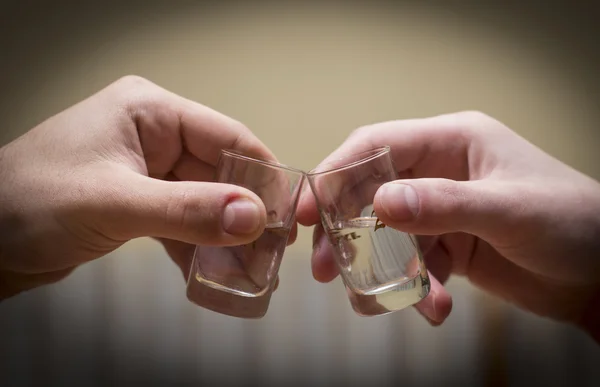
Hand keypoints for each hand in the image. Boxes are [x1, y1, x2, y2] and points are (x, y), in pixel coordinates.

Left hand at [0, 75, 292, 299]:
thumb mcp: (115, 204)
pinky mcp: (139, 201)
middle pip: (220, 172)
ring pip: (204, 200)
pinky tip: (215, 272)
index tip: (287, 216)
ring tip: (253, 269)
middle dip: (245, 214)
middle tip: (272, 253)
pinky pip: (183, 221)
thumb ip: (187, 210)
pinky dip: (199, 246)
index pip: (226, 136)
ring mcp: (146, 170)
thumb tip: (254, 218)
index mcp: (149, 111)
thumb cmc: (30, 204)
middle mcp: (152, 134)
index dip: (261, 176)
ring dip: (226, 235)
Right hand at [297, 111, 599, 340]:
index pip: (376, 145)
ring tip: (377, 305)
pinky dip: (415, 290)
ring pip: (387, 236)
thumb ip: (443, 204)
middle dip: (347, 232)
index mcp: (451, 141)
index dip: (336, 174)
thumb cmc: (574, 224)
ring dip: (381, 272)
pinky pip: (413, 265)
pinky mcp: (448, 246)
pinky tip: (434, 309)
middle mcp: (439, 171)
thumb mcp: (509, 210)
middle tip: (326, 269)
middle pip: (370, 193)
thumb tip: (379, 203)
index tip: (308, 212)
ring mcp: (442, 210)